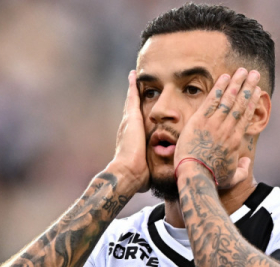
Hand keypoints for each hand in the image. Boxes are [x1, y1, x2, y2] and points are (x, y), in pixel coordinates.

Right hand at [107, 70, 149, 193]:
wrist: (126, 173)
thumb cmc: (137, 176)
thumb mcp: (144, 169)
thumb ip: (149, 168)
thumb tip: (153, 178)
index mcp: (131, 139)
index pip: (135, 123)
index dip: (137, 114)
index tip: (139, 106)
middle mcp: (127, 128)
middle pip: (130, 108)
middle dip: (133, 97)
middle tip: (134, 83)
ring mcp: (128, 122)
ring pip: (131, 101)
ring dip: (132, 89)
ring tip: (134, 76)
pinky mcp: (131, 118)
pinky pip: (133, 97)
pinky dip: (132, 86)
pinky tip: (134, 75)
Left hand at [174, 68, 262, 188]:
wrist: (195, 175)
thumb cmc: (212, 179)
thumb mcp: (231, 178)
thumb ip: (241, 170)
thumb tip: (245, 162)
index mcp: (235, 140)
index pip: (245, 115)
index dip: (252, 101)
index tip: (257, 90)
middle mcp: (227, 128)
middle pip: (240, 103)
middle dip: (248, 86)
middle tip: (254, 73)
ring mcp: (214, 123)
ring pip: (228, 98)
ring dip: (236, 83)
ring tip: (242, 70)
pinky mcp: (199, 120)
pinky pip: (211, 100)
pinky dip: (219, 88)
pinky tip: (225, 77)